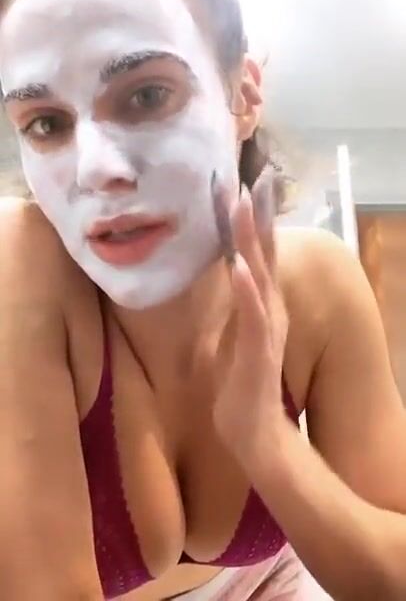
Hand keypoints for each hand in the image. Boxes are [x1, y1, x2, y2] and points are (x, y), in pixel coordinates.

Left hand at [213, 169, 288, 465]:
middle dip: (255, 215)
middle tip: (252, 176)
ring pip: (259, 275)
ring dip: (249, 239)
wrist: (255, 432)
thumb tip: (230, 273)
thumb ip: (238, 302)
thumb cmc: (242, 382)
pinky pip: (253, 317)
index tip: (242, 183)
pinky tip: (239, 266)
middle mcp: (269, 309)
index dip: (250, 219)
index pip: (256, 254)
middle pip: (263, 254)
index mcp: (261, 304)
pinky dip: (247, 290)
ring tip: (243, 204)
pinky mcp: (259, 353)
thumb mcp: (237, 332)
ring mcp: (266, 329)